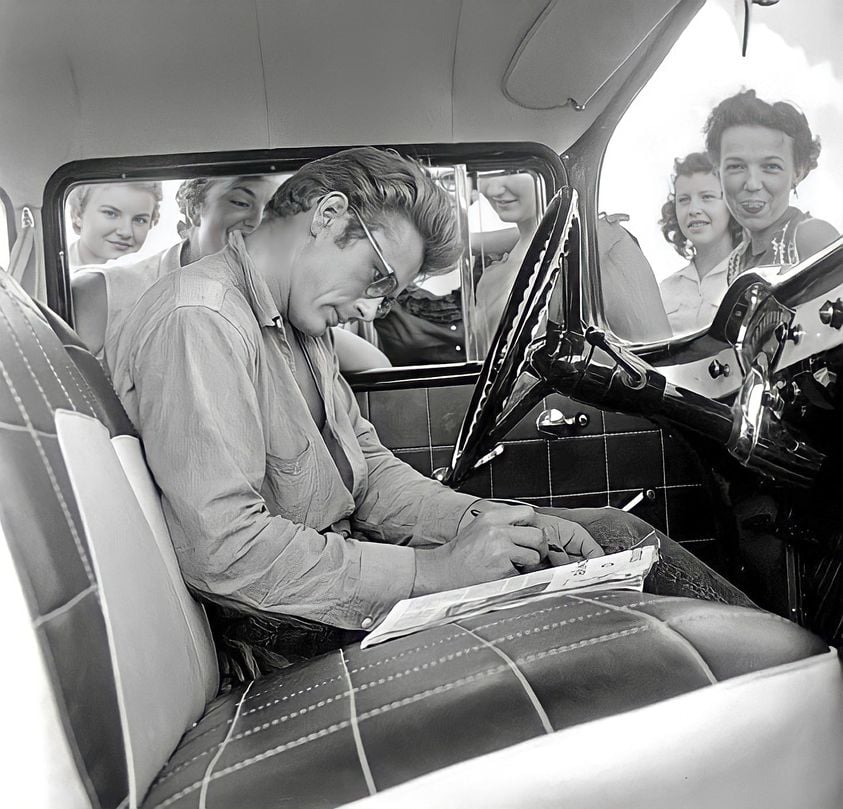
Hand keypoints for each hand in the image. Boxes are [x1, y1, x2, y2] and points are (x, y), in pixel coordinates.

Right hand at [457, 499, 603, 566]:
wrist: (444, 571)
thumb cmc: (463, 552)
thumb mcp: (480, 527)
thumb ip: (503, 524)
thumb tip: (531, 528)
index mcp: (492, 518)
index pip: (528, 513)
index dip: (532, 525)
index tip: (527, 535)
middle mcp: (497, 530)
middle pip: (538, 535)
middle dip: (538, 547)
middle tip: (529, 553)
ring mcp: (500, 550)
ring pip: (535, 555)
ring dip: (528, 563)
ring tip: (513, 564)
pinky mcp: (502, 569)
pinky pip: (523, 572)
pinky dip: (517, 575)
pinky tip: (502, 573)